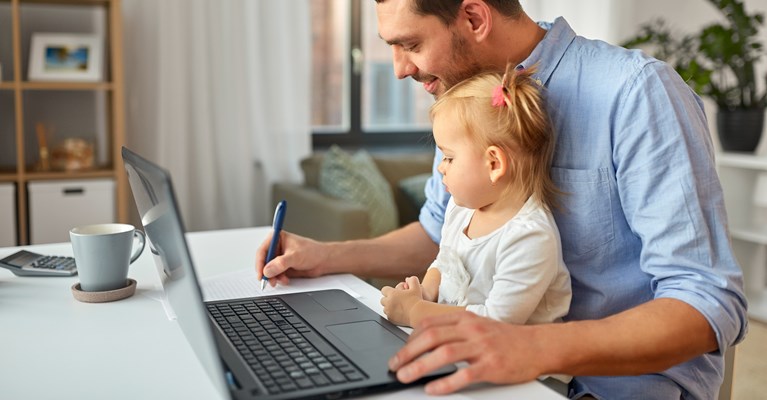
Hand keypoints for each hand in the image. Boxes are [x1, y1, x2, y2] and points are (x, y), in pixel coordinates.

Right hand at [255, 231, 328, 286]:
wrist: (323, 261)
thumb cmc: (312, 252)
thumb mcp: (295, 257)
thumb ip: (281, 263)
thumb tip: (267, 270)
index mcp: (277, 238)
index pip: (262, 250)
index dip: (260, 263)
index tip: (261, 274)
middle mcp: (276, 247)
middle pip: (264, 261)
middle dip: (267, 272)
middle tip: (269, 281)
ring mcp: (279, 257)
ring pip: (269, 269)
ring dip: (273, 277)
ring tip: (282, 280)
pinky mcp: (282, 266)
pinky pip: (275, 274)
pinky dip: (278, 278)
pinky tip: (285, 279)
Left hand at [380, 276, 424, 325]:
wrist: (418, 314)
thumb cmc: (417, 301)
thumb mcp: (416, 287)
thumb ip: (412, 280)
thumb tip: (408, 279)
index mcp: (392, 294)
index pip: (384, 290)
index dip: (388, 291)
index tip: (393, 292)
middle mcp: (388, 302)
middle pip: (383, 299)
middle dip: (388, 299)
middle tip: (396, 300)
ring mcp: (389, 311)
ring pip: (385, 308)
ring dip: (389, 307)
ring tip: (398, 307)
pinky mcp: (391, 319)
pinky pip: (388, 316)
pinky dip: (392, 315)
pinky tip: (399, 313)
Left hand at [388, 312, 544, 394]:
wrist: (538, 345)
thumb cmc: (507, 339)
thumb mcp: (478, 326)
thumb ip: (455, 331)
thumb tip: (427, 342)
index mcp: (466, 319)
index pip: (429, 324)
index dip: (410, 339)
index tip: (399, 352)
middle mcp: (472, 329)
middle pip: (432, 337)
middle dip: (408, 352)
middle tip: (394, 365)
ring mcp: (482, 347)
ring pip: (444, 353)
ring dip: (420, 366)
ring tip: (406, 376)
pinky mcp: (492, 365)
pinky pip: (465, 374)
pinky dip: (446, 382)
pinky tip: (433, 388)